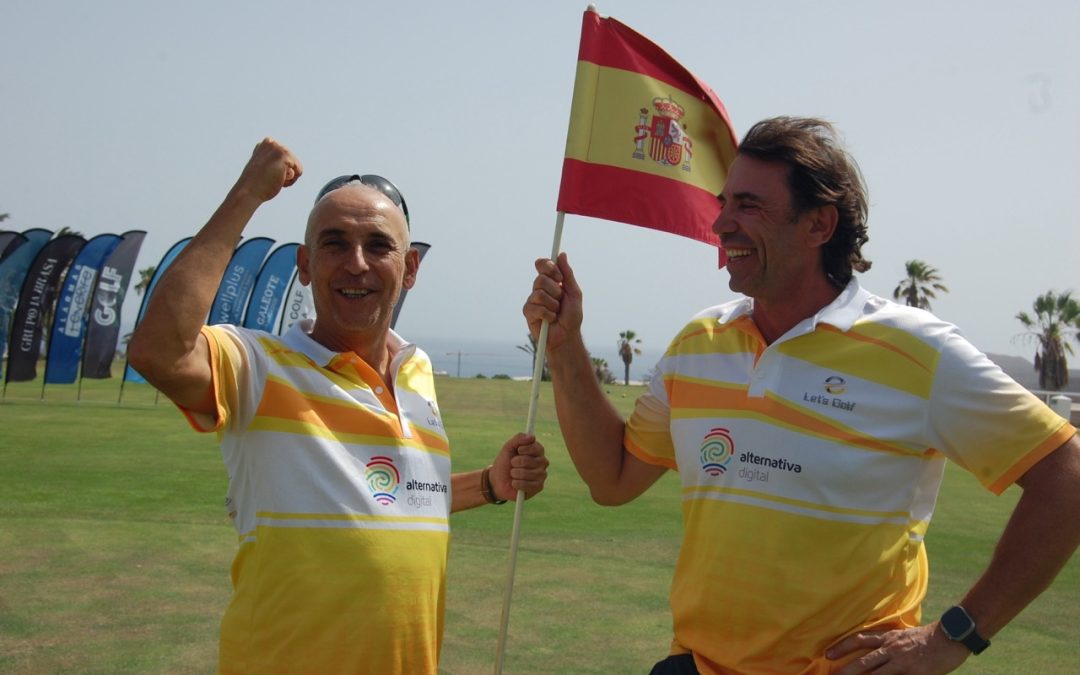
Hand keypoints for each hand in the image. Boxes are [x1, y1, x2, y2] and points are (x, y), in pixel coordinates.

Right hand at [233, 137, 302, 203]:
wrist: (249, 190)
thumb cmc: (255, 184)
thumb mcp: (264, 168)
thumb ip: (272, 162)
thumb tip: (285, 166)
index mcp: (265, 144)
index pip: (285, 158)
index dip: (280, 169)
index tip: (266, 174)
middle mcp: (271, 142)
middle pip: (292, 160)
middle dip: (285, 173)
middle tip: (269, 178)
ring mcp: (278, 148)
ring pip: (296, 165)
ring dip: (288, 177)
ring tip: (273, 179)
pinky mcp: (285, 155)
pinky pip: (299, 171)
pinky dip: (292, 180)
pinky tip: (279, 181)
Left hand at [489, 433, 548, 500]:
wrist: (497, 480)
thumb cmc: (505, 462)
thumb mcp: (508, 447)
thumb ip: (519, 439)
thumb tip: (532, 437)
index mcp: (537, 451)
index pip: (537, 448)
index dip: (526, 449)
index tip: (518, 450)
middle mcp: (542, 462)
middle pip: (533, 461)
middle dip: (517, 462)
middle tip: (512, 464)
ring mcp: (541, 475)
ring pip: (530, 474)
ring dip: (516, 473)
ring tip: (512, 474)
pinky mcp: (538, 487)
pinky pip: (530, 485)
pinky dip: (518, 484)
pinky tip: (514, 483)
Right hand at [522, 252, 583, 352]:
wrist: (567, 337)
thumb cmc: (571, 316)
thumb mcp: (574, 293)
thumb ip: (568, 274)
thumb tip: (562, 254)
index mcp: (550, 281)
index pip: (542, 264)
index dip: (549, 267)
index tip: (559, 277)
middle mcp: (539, 288)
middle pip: (541, 279)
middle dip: (555, 291)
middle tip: (561, 300)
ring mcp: (532, 300)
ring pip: (539, 294)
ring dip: (553, 305)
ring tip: (556, 313)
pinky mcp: (528, 312)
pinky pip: (536, 307)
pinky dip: (548, 315)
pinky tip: (550, 320)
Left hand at [827, 623, 968, 673]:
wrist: (950, 637)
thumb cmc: (927, 637)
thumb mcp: (903, 634)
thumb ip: (888, 641)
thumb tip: (873, 647)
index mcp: (888, 638)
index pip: (859, 640)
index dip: (842, 647)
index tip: (828, 654)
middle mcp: (892, 649)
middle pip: (864, 661)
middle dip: (846, 670)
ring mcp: (903, 663)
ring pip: (876, 674)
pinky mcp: (914, 674)